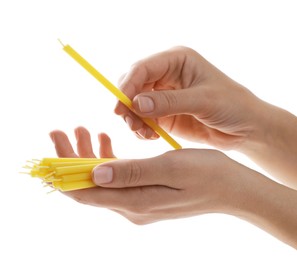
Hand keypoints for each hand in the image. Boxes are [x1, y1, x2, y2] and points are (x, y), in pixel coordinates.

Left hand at [49, 127, 296, 247]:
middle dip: (71, 157)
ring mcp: (137, 202)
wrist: (232, 189)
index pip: (83, 190)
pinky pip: (115, 179)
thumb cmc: (207, 174)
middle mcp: (131, 207)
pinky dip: (106, 159)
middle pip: (87, 185)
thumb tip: (92, 175)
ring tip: (85, 130)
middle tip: (65, 128)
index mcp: (134, 202)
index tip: (55, 138)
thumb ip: (131, 173)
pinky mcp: (144, 194)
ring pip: (99, 180)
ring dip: (88, 156)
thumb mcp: (170, 168)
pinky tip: (106, 141)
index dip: (63, 166)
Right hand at [115, 46, 265, 149]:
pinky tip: (150, 136)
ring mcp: (164, 96)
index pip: (142, 68)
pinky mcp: (164, 114)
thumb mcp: (203, 100)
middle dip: (128, 104)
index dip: (127, 85)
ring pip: (134, 104)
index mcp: (177, 60)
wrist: (245, 128)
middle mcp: (166, 76)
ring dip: (133, 119)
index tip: (120, 106)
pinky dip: (141, 128)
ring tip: (143, 133)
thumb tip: (136, 103)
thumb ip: (169, 102)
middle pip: (133, 85)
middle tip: (131, 123)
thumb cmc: (232, 105)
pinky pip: (143, 119)